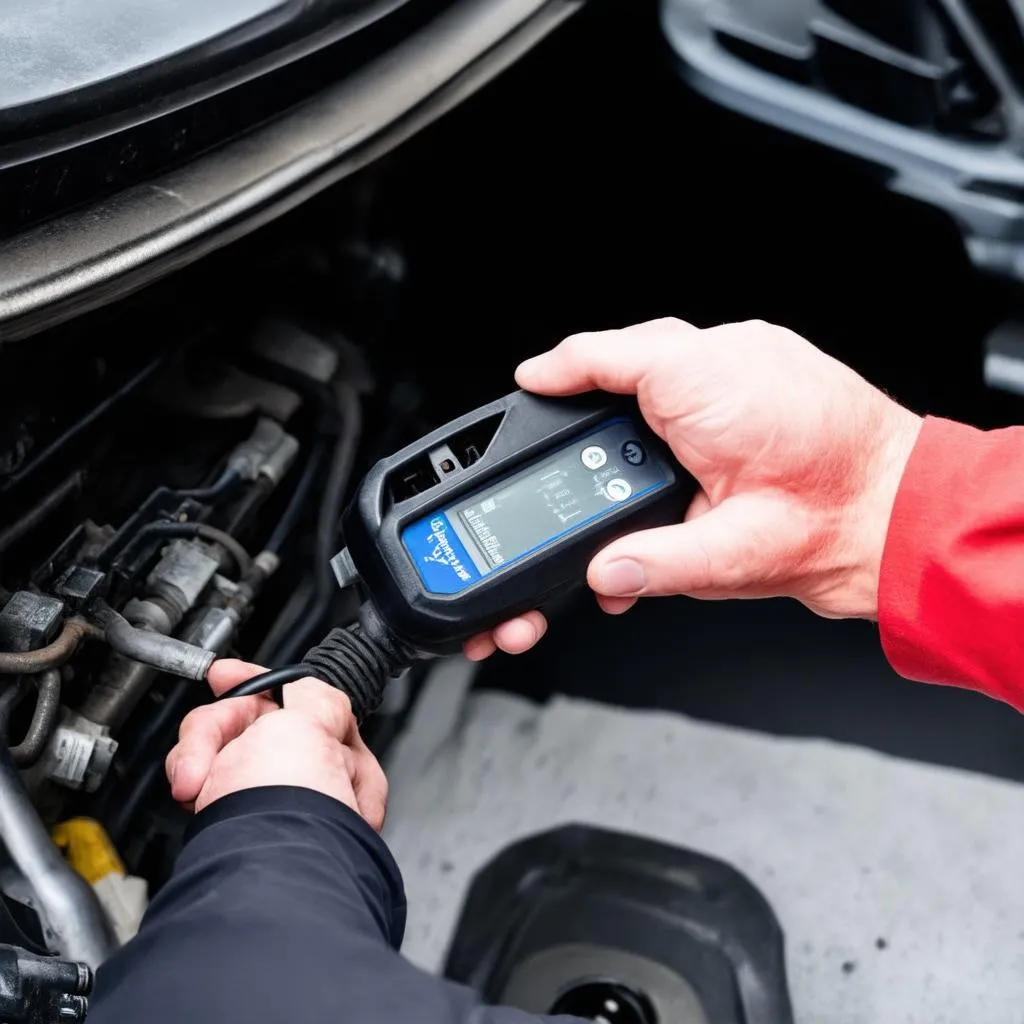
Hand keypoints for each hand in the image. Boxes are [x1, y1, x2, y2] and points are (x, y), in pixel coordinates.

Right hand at [165, 660, 387, 828]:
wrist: (252, 868)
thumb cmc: (295, 807)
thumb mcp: (314, 723)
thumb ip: (314, 695)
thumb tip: (306, 685)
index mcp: (343, 761)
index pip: (301, 708)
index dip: (260, 683)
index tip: (224, 675)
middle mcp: (306, 786)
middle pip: (249, 724)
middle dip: (217, 726)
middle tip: (206, 738)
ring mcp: (265, 805)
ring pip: (217, 749)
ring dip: (198, 753)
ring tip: (197, 779)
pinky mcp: (228, 824)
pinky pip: (199, 778)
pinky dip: (189, 777)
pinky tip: (192, 790)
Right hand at [464, 318, 920, 658]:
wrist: (901, 517)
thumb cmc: (832, 525)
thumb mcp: (731, 555)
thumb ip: (656, 560)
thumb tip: (604, 573)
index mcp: (712, 387)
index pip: (611, 355)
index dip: (559, 369)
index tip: (530, 381)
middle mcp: (735, 360)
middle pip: (638, 354)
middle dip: (597, 389)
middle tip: (570, 428)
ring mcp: (759, 359)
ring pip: (672, 361)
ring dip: (639, 396)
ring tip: (625, 452)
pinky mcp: (775, 369)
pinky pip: (705, 368)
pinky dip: (676, 396)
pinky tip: (675, 441)